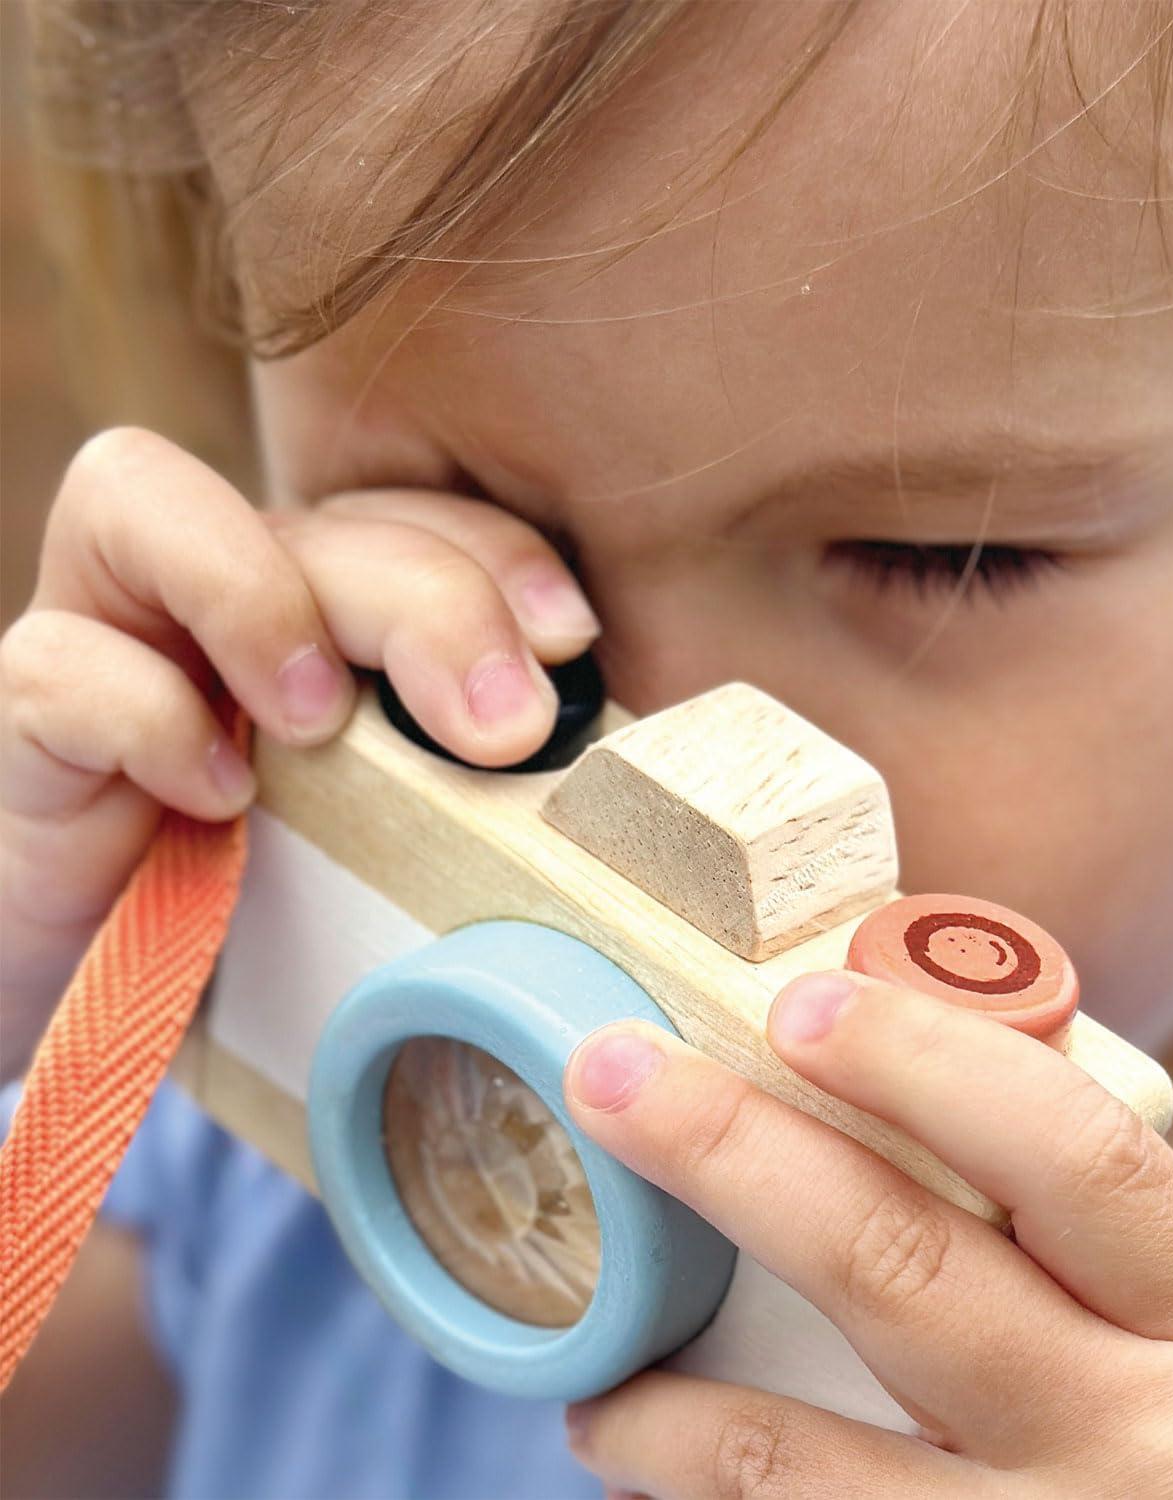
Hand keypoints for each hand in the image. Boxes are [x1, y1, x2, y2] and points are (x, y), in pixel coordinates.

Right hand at [0, 428, 597, 1065]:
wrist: (119, 986)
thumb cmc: (290, 902)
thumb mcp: (412, 825)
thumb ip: (480, 767)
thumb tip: (588, 754)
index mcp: (339, 603)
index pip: (421, 516)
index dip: (502, 555)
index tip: (570, 643)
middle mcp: (229, 590)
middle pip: (323, 517)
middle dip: (429, 600)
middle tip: (498, 728)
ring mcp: (116, 634)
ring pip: (140, 495)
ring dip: (259, 596)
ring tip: (318, 721)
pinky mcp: (28, 714)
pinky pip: (62, 666)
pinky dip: (149, 719)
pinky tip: (219, 798)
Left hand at [560, 970, 1172, 1497]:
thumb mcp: (1167, 1345)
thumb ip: (1048, 1236)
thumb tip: (845, 1084)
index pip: (1076, 1154)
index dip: (929, 1062)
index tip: (799, 1001)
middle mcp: (1138, 1440)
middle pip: (899, 1266)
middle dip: (732, 1151)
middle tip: (612, 1074)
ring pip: (803, 1459)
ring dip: (669, 1412)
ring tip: (601, 1388)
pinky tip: (659, 1488)